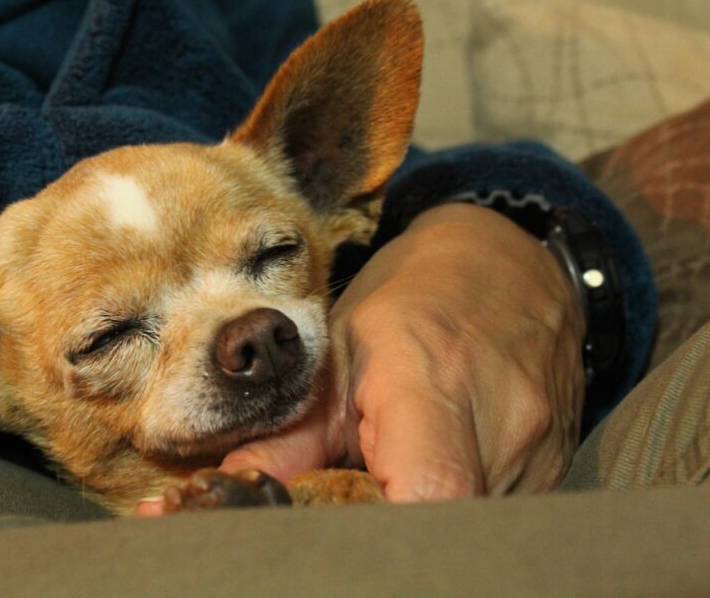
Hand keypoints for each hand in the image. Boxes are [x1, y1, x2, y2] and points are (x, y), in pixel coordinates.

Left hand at [219, 203, 586, 501]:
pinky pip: (495, 512)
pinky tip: (424, 474)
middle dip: (386, 527)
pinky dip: (450, 508)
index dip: (378, 525)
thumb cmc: (413, 296)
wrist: (509, 261)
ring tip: (384, 480)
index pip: (430, 490)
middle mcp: (504, 422)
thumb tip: (235, 490)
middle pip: (444, 520)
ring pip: (468, 523)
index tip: (334, 519)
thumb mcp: (337, 347)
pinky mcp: (552, 470)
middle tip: (348, 500)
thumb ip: (289, 436)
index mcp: (433, 380)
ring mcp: (539, 452)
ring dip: (417, 517)